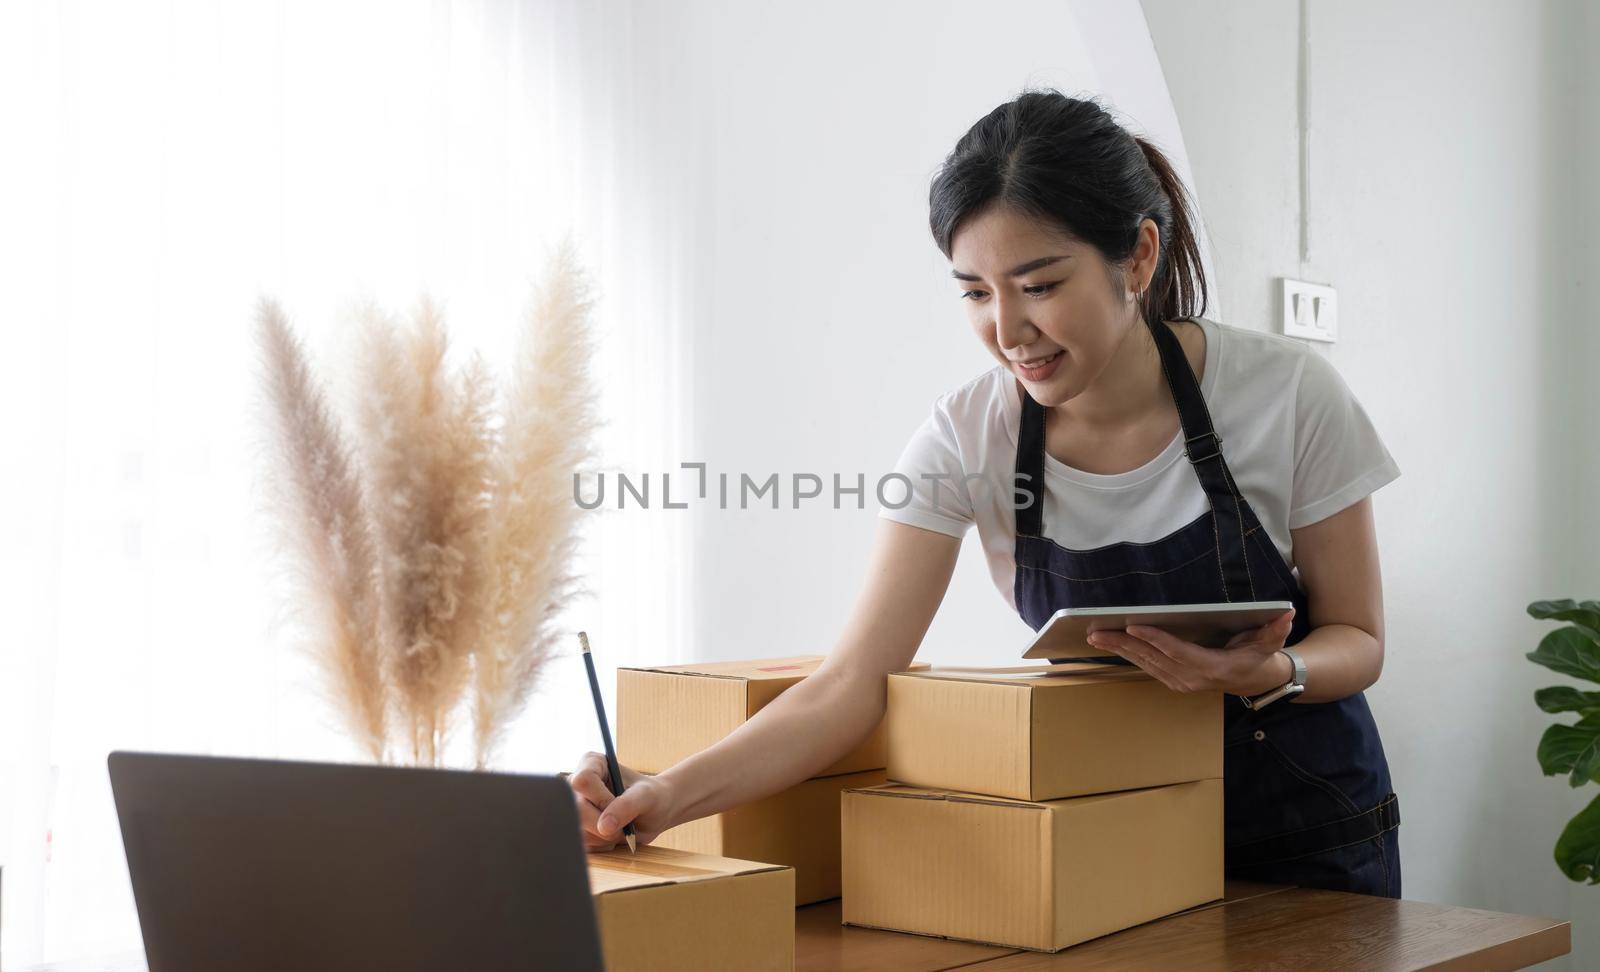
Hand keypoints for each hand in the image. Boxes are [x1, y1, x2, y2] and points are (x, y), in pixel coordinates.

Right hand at [567, 751, 676, 851]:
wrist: (654, 814)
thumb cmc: (652, 797)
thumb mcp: (646, 797)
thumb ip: (626, 806)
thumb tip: (604, 827)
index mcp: (592, 763)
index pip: (582, 781)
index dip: (601, 799)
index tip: (619, 803)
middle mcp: (577, 784)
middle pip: (577, 810)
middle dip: (604, 823)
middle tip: (624, 822)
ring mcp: (573, 807)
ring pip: (578, 830)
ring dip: (604, 836)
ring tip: (621, 827)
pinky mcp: (575, 827)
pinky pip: (582, 843)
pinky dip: (601, 845)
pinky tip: (612, 836)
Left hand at [1085, 608, 1296, 696]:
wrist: (1255, 683)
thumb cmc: (1258, 658)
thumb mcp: (1269, 645)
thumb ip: (1275, 631)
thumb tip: (1286, 615)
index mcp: (1210, 668)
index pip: (1177, 652)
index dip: (1154, 640)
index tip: (1133, 627)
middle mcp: (1190, 678)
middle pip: (1151, 659)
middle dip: (1122, 645)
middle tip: (1096, 631)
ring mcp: (1180, 682)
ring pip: (1143, 664)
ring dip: (1117, 651)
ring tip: (1093, 637)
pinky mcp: (1173, 681)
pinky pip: (1145, 667)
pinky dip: (1126, 656)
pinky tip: (1109, 645)